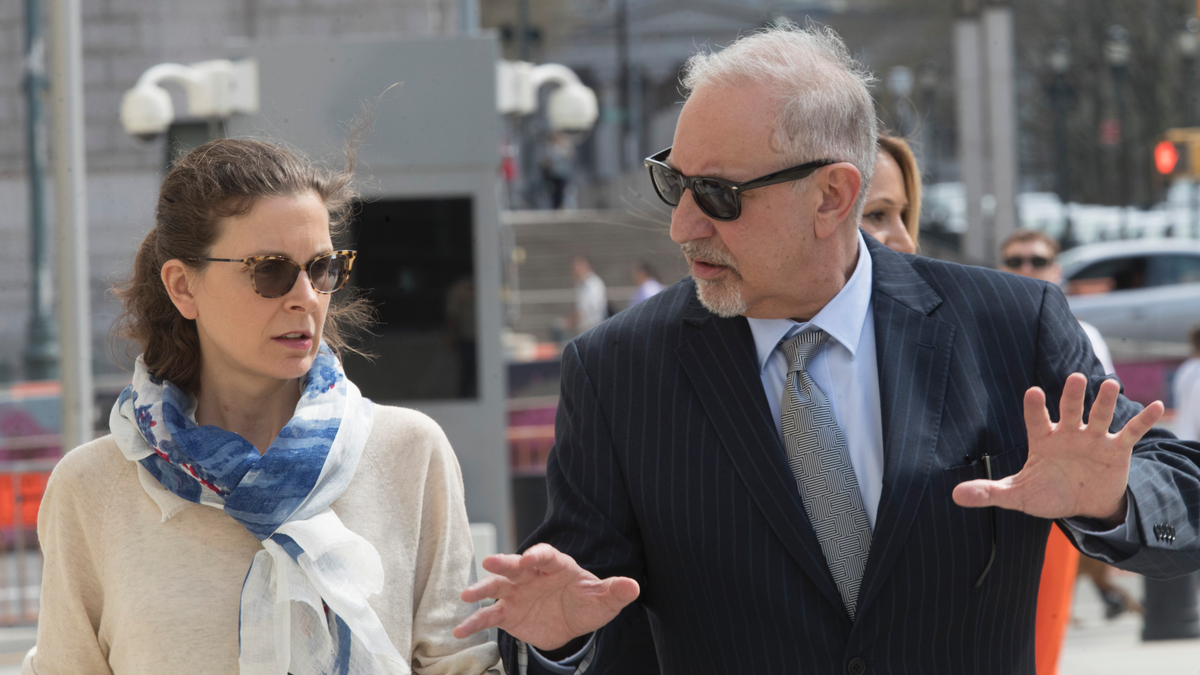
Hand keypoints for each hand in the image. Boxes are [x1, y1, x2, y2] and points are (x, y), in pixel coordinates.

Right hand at [452, 543, 639, 650]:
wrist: (571, 621)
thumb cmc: (587, 602)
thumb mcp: (603, 600)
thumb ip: (615, 591)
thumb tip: (633, 586)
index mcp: (556, 566)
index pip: (546, 556)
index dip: (538, 555)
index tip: (530, 558)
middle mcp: (532, 575)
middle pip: (516, 565)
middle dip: (504, 563)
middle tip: (490, 562)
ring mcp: (517, 592)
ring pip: (497, 587)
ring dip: (482, 590)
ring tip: (467, 596)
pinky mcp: (508, 613)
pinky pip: (489, 616)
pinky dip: (475, 622)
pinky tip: (460, 631)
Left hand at [952, 373, 1163, 524]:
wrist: (1083, 505)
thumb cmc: (1047, 493)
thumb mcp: (1017, 495)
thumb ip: (989, 492)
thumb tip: (955, 495)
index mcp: (1042, 439)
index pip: (1036, 419)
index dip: (1035, 407)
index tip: (1033, 393)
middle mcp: (1068, 433)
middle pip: (1069, 409)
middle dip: (1071, 395)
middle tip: (1075, 378)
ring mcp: (1093, 439)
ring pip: (1099, 415)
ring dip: (1105, 401)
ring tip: (1111, 385)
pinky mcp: (1116, 449)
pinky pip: (1131, 431)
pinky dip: (1144, 419)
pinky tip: (1156, 405)